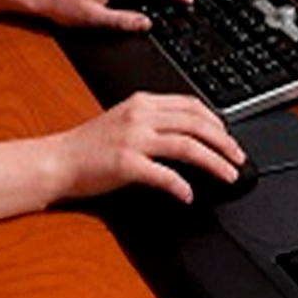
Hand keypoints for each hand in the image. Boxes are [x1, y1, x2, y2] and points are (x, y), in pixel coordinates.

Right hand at [50, 92, 243, 203]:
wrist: (58, 160)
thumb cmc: (89, 145)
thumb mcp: (125, 120)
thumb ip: (154, 121)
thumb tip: (191, 133)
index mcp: (142, 102)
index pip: (191, 104)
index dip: (216, 121)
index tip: (229, 137)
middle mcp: (140, 115)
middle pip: (196, 124)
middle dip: (224, 142)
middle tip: (238, 159)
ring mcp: (133, 139)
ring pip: (187, 146)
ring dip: (214, 162)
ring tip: (228, 175)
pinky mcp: (126, 163)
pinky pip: (163, 174)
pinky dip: (180, 185)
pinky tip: (189, 195)